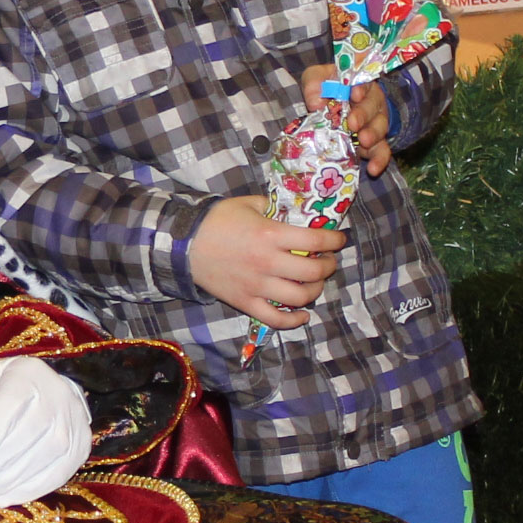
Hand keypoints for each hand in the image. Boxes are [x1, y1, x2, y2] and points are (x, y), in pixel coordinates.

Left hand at [0, 354, 91, 508]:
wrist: (55, 390)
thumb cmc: (12, 388)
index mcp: (29, 378)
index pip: (10, 407)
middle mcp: (56, 401)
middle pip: (21, 439)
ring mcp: (72, 427)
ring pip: (38, 461)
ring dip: (6, 483)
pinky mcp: (79, 449)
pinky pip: (55, 475)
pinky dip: (28, 491)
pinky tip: (5, 497)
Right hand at [191, 195, 345, 328]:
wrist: (182, 244)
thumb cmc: (216, 220)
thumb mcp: (248, 203)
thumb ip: (274, 207)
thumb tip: (294, 213)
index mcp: (271, 235)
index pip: (315, 242)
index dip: (334, 241)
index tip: (339, 239)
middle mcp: (268, 263)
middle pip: (313, 272)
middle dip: (328, 266)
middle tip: (327, 261)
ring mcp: (257, 286)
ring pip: (300, 297)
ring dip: (315, 290)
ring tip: (314, 282)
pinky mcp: (245, 302)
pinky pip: (276, 319)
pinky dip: (294, 320)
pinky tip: (303, 314)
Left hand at [297, 68, 395, 174]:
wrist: (326, 107)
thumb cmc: (325, 86)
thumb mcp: (316, 78)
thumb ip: (314, 83)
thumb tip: (316, 103)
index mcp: (359, 84)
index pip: (364, 83)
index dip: (360, 88)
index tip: (353, 94)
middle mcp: (371, 102)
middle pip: (372, 106)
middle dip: (363, 114)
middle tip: (353, 123)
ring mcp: (374, 124)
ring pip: (379, 128)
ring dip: (372, 135)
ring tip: (363, 141)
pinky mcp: (373, 143)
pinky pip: (381, 151)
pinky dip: (379, 160)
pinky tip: (373, 169)